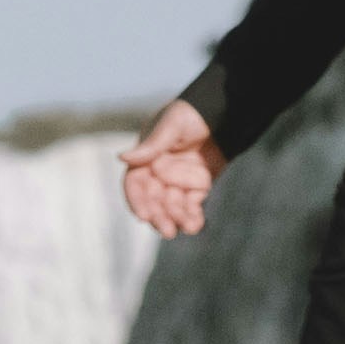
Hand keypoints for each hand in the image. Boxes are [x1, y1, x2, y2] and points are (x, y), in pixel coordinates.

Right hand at [121, 102, 219, 239]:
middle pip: (153, 200)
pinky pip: (191, 206)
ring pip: (171, 207)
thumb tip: (121, 157)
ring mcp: (178, 181)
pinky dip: (192, 217)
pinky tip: (195, 225)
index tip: (143, 215)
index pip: (135, 183)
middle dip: (159, 216)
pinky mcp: (197, 187)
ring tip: (185, 228)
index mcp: (146, 157)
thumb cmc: (191, 114)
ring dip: (176, 219)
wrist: (223, 113)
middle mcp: (158, 172)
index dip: (137, 200)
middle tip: (167, 230)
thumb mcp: (171, 125)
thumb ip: (150, 145)